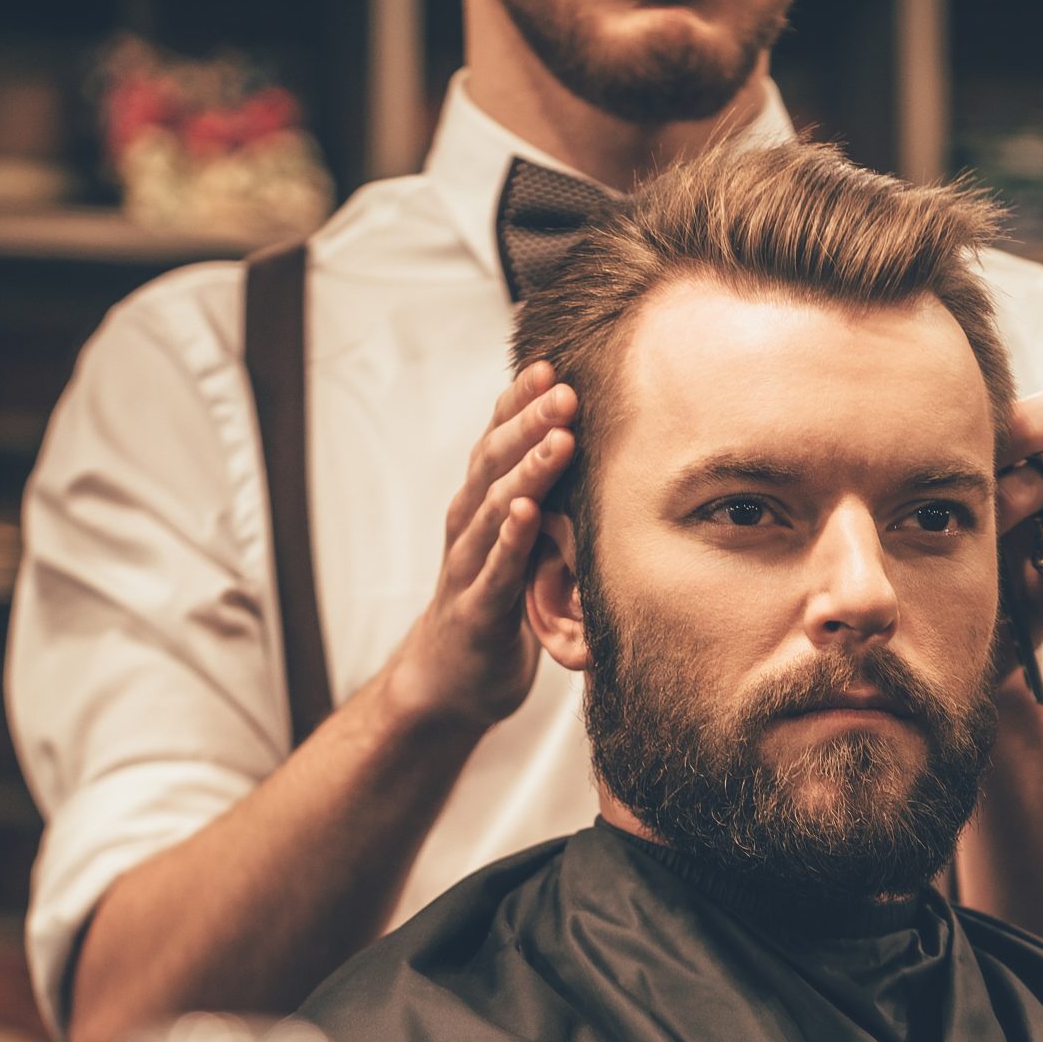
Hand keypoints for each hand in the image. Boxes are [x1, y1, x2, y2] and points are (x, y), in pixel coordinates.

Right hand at [380, 362, 578, 732]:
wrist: (452, 678)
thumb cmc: (496, 601)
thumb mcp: (522, 540)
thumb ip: (543, 496)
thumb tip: (589, 445)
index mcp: (480, 503)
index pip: (497, 440)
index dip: (519, 402)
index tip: (552, 363)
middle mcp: (468, 525)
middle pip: (495, 462)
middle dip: (530, 422)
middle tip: (565, 388)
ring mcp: (469, 567)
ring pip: (495, 508)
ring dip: (528, 470)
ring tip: (559, 438)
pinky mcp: (478, 612)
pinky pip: (495, 570)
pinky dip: (511, 540)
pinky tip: (528, 512)